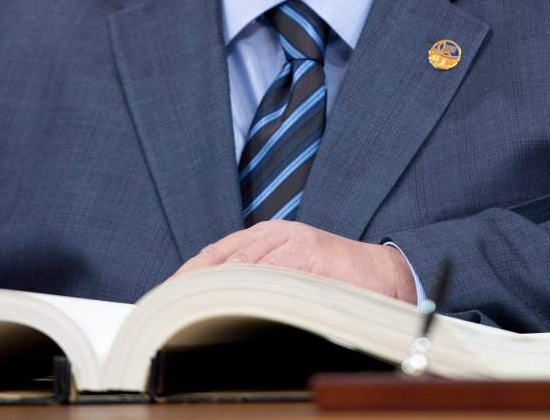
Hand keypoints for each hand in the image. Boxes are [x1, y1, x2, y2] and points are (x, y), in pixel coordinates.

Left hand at [174, 220, 416, 303]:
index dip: (185, 278)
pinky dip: (249, 294)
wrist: (386, 274)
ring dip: (216, 294)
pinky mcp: (312, 256)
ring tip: (192, 317)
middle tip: (171, 314)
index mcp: (267, 235)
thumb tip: (212, 302)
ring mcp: (294, 243)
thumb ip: (257, 276)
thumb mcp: (290, 269)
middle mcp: (276, 233)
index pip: (214, 255)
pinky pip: (271, 276)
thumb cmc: (334, 277)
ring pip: (241, 268)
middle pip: (220, 260)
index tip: (163, 300)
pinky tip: (231, 311)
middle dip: (193, 288)